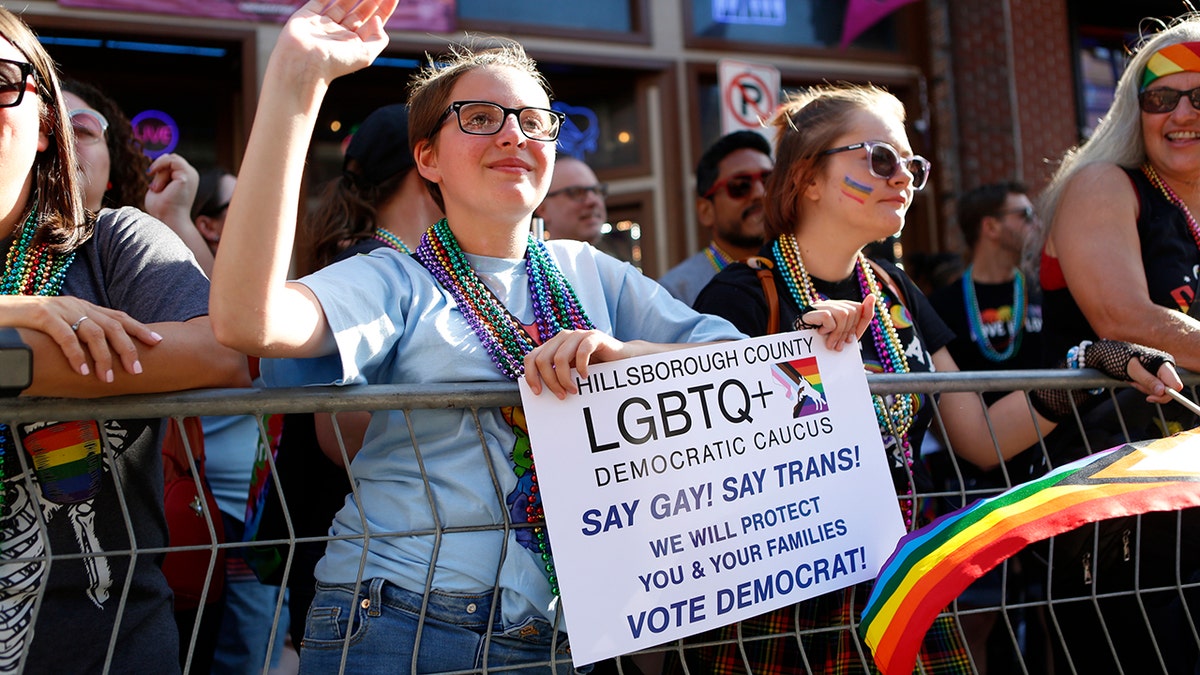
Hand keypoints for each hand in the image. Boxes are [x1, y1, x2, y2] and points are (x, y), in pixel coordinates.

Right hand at [0, 295, 162, 382]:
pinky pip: (65, 335)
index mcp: (83, 307)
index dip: (139, 329)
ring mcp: (59, 308)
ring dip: (103, 357)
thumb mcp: (60, 326)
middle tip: (136, 370)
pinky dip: (76, 354)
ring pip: (92, 332)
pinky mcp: (41, 315)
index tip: (158, 342)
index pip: (118, 317)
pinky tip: (82, 370)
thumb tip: (102, 356)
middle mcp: (76, 305)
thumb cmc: (29, 325)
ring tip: (108, 378)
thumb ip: (80, 335)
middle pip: (112, 325)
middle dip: (127, 348)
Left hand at [144, 153, 198, 222]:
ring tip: (157, 188)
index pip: (173, 162)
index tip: (150, 180)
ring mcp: (191, 175)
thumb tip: (162, 157)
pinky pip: (172, 161)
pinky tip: (156, 181)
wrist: (167, 221)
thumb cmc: (162, 208)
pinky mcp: (186, 177)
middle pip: (172, 158)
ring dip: (159, 170)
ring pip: (171, 158)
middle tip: (153, 186)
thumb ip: (161, 173)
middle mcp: (192, 175)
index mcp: (187, 178)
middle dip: (159, 167)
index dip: (160, 166)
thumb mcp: (159, 184)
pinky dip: (160, 167)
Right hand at [275, 0, 397, 83]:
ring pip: (342, 3)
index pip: (373, 24)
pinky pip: (320, 0)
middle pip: (360, 12)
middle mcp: (340, 34)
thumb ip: (378, 39)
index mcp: (354, 44)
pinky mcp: (307, 16)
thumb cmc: (335, 63)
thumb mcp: (365, 55)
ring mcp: (324, 24)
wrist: (303, 63)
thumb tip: (379, 20)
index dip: (384, 9)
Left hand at [523, 329, 631, 399]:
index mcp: (553, 346)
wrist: (622, 358)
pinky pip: (582, 351)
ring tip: (574, 390)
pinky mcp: (594, 336)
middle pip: (542, 360)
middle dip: (550, 381)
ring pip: (559, 358)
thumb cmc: (595, 369)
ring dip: (565, 378)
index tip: (538, 393)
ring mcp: (578, 335)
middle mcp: (562, 337)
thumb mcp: (572, 373)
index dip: (531, 375)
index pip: (531, 357)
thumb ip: (557, 377)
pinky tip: (585, 376)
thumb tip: (540, 394)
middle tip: (562, 395)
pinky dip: (581, 367)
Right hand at [796, 294, 874, 350]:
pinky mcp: (811, 311)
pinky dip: (828, 329)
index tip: (848, 339)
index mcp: (841, 306)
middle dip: (847, 332)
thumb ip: (864, 317)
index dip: (856, 326)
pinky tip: (820, 334)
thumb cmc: (828, 341)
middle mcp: (832, 303)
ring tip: (830, 344)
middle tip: (839, 345)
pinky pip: (829, 317)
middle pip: (853, 312)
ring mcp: (821, 305)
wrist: (805, 354)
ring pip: (843, 314)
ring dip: (838, 334)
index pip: (860, 309)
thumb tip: (873, 296)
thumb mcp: (850, 332)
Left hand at [1085, 338, 1180, 402]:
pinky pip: (1152, 388)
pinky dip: (1142, 387)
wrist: (1110, 353)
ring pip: (1159, 391)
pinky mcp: (1154, 376)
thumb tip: (1162, 392)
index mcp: (1164, 364)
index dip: (1167, 394)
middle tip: (1135, 384)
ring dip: (1144, 388)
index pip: (1176, 385)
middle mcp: (1165, 368)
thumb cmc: (1120, 358)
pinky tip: (1133, 380)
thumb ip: (1147, 380)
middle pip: (1168, 391)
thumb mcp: (1132, 369)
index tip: (1150, 397)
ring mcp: (1160, 373)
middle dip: (1151, 391)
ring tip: (1132, 379)